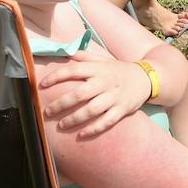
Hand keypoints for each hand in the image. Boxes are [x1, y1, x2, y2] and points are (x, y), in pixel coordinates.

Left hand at [38, 50, 153, 137]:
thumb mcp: (102, 60)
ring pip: (91, 110)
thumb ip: (83, 57)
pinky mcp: (122, 109)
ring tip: (61, 125)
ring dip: (74, 119)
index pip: (73, 70)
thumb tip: (64, 52)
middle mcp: (105, 82)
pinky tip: (81, 134)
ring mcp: (114, 97)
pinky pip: (106, 122)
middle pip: (79, 94)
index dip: (56, 77)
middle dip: (61, 104)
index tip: (42, 84)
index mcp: (98, 69)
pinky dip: (94, 129)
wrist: (146, 78)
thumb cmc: (118, 70)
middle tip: (47, 111)